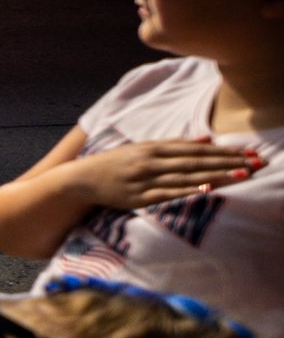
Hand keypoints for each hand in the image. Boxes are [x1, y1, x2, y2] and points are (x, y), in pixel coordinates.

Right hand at [72, 138, 263, 209]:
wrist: (81, 179)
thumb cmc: (114, 164)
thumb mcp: (141, 148)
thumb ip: (173, 145)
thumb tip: (205, 139)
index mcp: (154, 147)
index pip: (197, 149)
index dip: (224, 151)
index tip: (249, 152)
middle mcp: (152, 161)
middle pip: (197, 161)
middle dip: (229, 162)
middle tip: (257, 162)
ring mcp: (145, 179)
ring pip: (188, 177)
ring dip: (217, 176)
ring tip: (243, 174)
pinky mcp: (139, 198)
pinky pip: (169, 194)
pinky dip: (189, 191)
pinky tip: (208, 191)